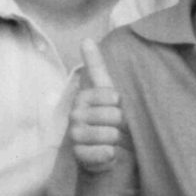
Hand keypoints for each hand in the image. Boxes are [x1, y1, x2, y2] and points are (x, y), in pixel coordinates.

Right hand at [68, 38, 125, 174]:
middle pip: (113, 116)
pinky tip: (108, 155)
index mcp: (83, 97)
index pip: (111, 96)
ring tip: (112, 142)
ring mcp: (75, 136)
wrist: (107, 156)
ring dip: (117, 141)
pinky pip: (104, 152)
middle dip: (121, 125)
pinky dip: (111, 155)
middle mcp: (75, 115)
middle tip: (116, 130)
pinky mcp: (79, 156)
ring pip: (110, 134)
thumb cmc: (110, 123)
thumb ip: (96, 66)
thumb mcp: (107, 94)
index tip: (116, 111)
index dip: (121, 106)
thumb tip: (85, 38)